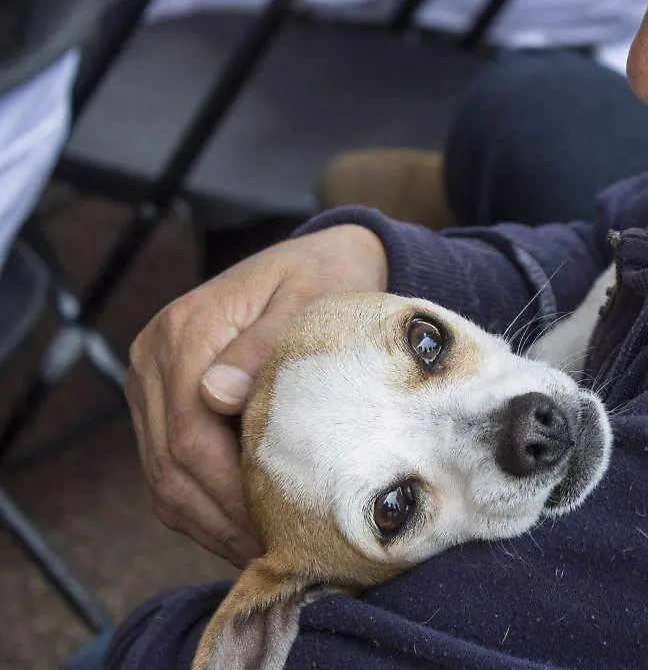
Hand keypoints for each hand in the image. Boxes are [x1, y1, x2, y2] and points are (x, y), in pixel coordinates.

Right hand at [126, 225, 386, 565]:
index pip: (189, 436)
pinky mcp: (163, 400)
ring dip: (208, 522)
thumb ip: (265, 346)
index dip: (230, 492)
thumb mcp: (312, 300)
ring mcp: (152, 381)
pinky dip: (202, 505)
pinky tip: (245, 527)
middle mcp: (153, 357)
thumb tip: (216, 394)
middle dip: (220, 520)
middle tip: (273, 555)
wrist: (321, 260)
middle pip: (168, 465)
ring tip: (262, 552)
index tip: (276, 526)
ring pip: (161, 476)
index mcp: (185, 331)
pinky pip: (168, 467)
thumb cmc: (327, 282)